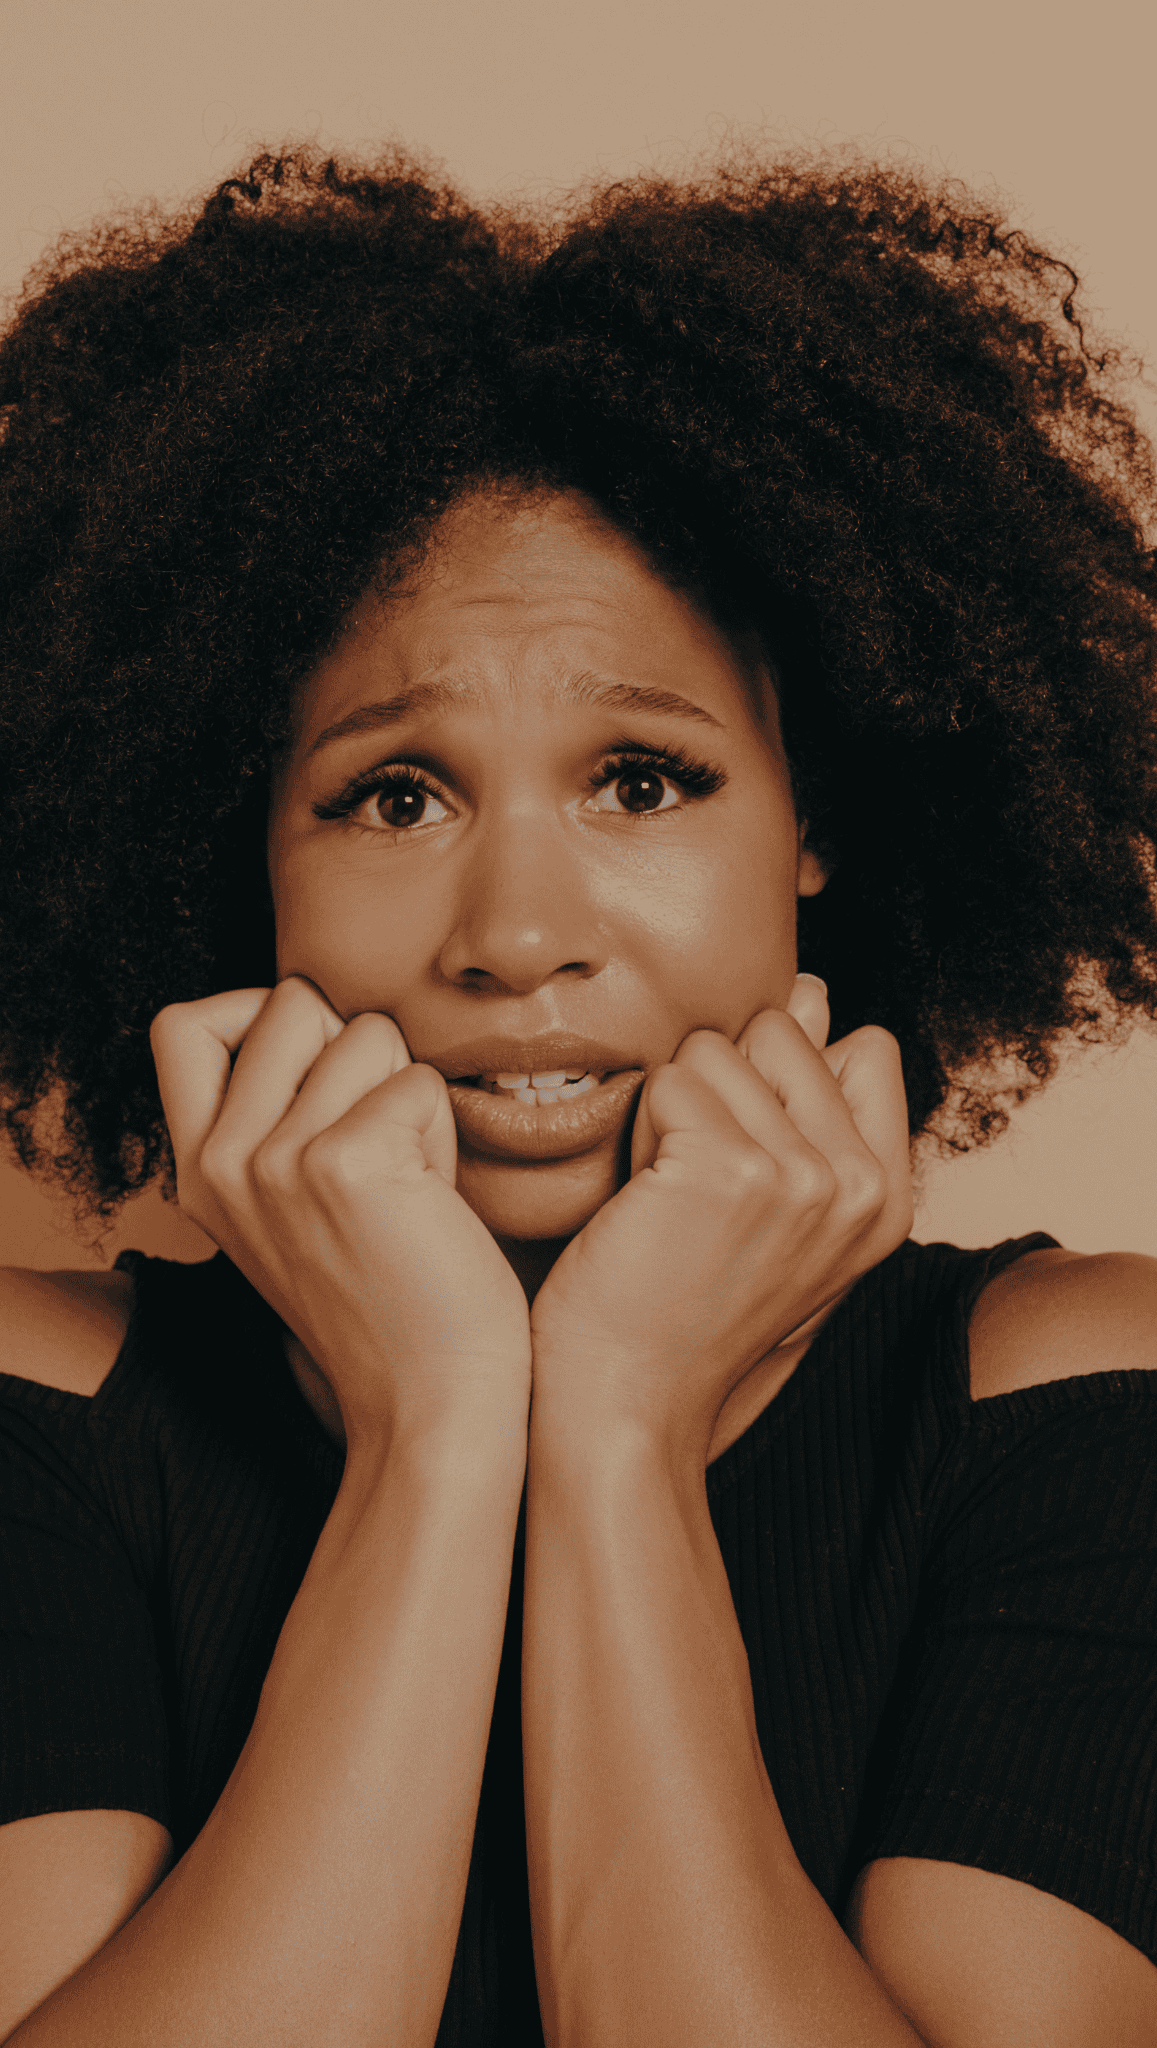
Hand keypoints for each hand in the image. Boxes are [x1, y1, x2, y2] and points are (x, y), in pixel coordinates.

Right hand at [150, 977, 532, 1455]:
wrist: (427, 1397)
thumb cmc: (387, 1291)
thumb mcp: (288, 1204)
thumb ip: (270, 1116)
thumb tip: (306, 1009)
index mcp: (196, 1168)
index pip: (182, 1023)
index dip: (254, 1012)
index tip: (312, 1062)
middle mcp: (220, 1161)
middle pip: (292, 1003)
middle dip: (356, 1049)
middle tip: (378, 1139)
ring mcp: (275, 1162)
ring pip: (366, 1032)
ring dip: (407, 1092)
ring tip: (408, 1178)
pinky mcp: (343, 1163)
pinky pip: (417, 1082)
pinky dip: (442, 1130)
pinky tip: (432, 1199)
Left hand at [528, 976, 912, 1466]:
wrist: (626, 1400)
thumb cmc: (682, 1302)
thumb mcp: (773, 1203)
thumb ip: (807, 1096)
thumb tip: (812, 986)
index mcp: (887, 1196)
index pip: (867, 1046)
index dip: (786, 1080)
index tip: (749, 1165)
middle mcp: (860, 1186)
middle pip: (780, 1031)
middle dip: (721, 1089)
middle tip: (698, 1189)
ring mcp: (802, 1177)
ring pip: (715, 1049)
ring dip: (671, 1112)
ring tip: (670, 1200)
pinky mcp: (729, 1170)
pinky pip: (669, 1080)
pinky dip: (640, 1132)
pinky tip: (645, 1204)